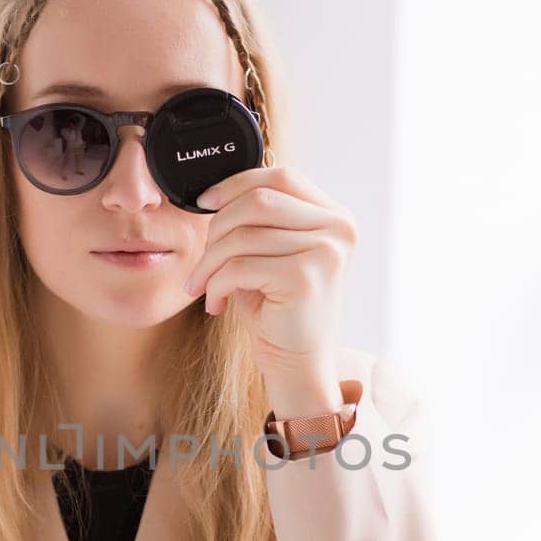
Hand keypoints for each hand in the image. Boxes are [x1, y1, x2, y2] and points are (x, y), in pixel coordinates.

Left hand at [182, 167, 358, 378]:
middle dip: (217, 227)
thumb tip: (215, 192)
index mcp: (334, 216)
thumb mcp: (269, 251)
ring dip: (209, 261)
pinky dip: (216, 284)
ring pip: (243, 235)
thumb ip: (258, 218)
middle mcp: (338, 229)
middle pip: (258, 200)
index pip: (281, 177)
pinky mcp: (305, 278)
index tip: (205, 203)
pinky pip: (239, 266)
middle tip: (202, 258)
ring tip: (202, 284)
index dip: (236, 184)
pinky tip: (216, 303)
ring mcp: (326, 251)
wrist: (295, 362)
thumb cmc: (278, 307)